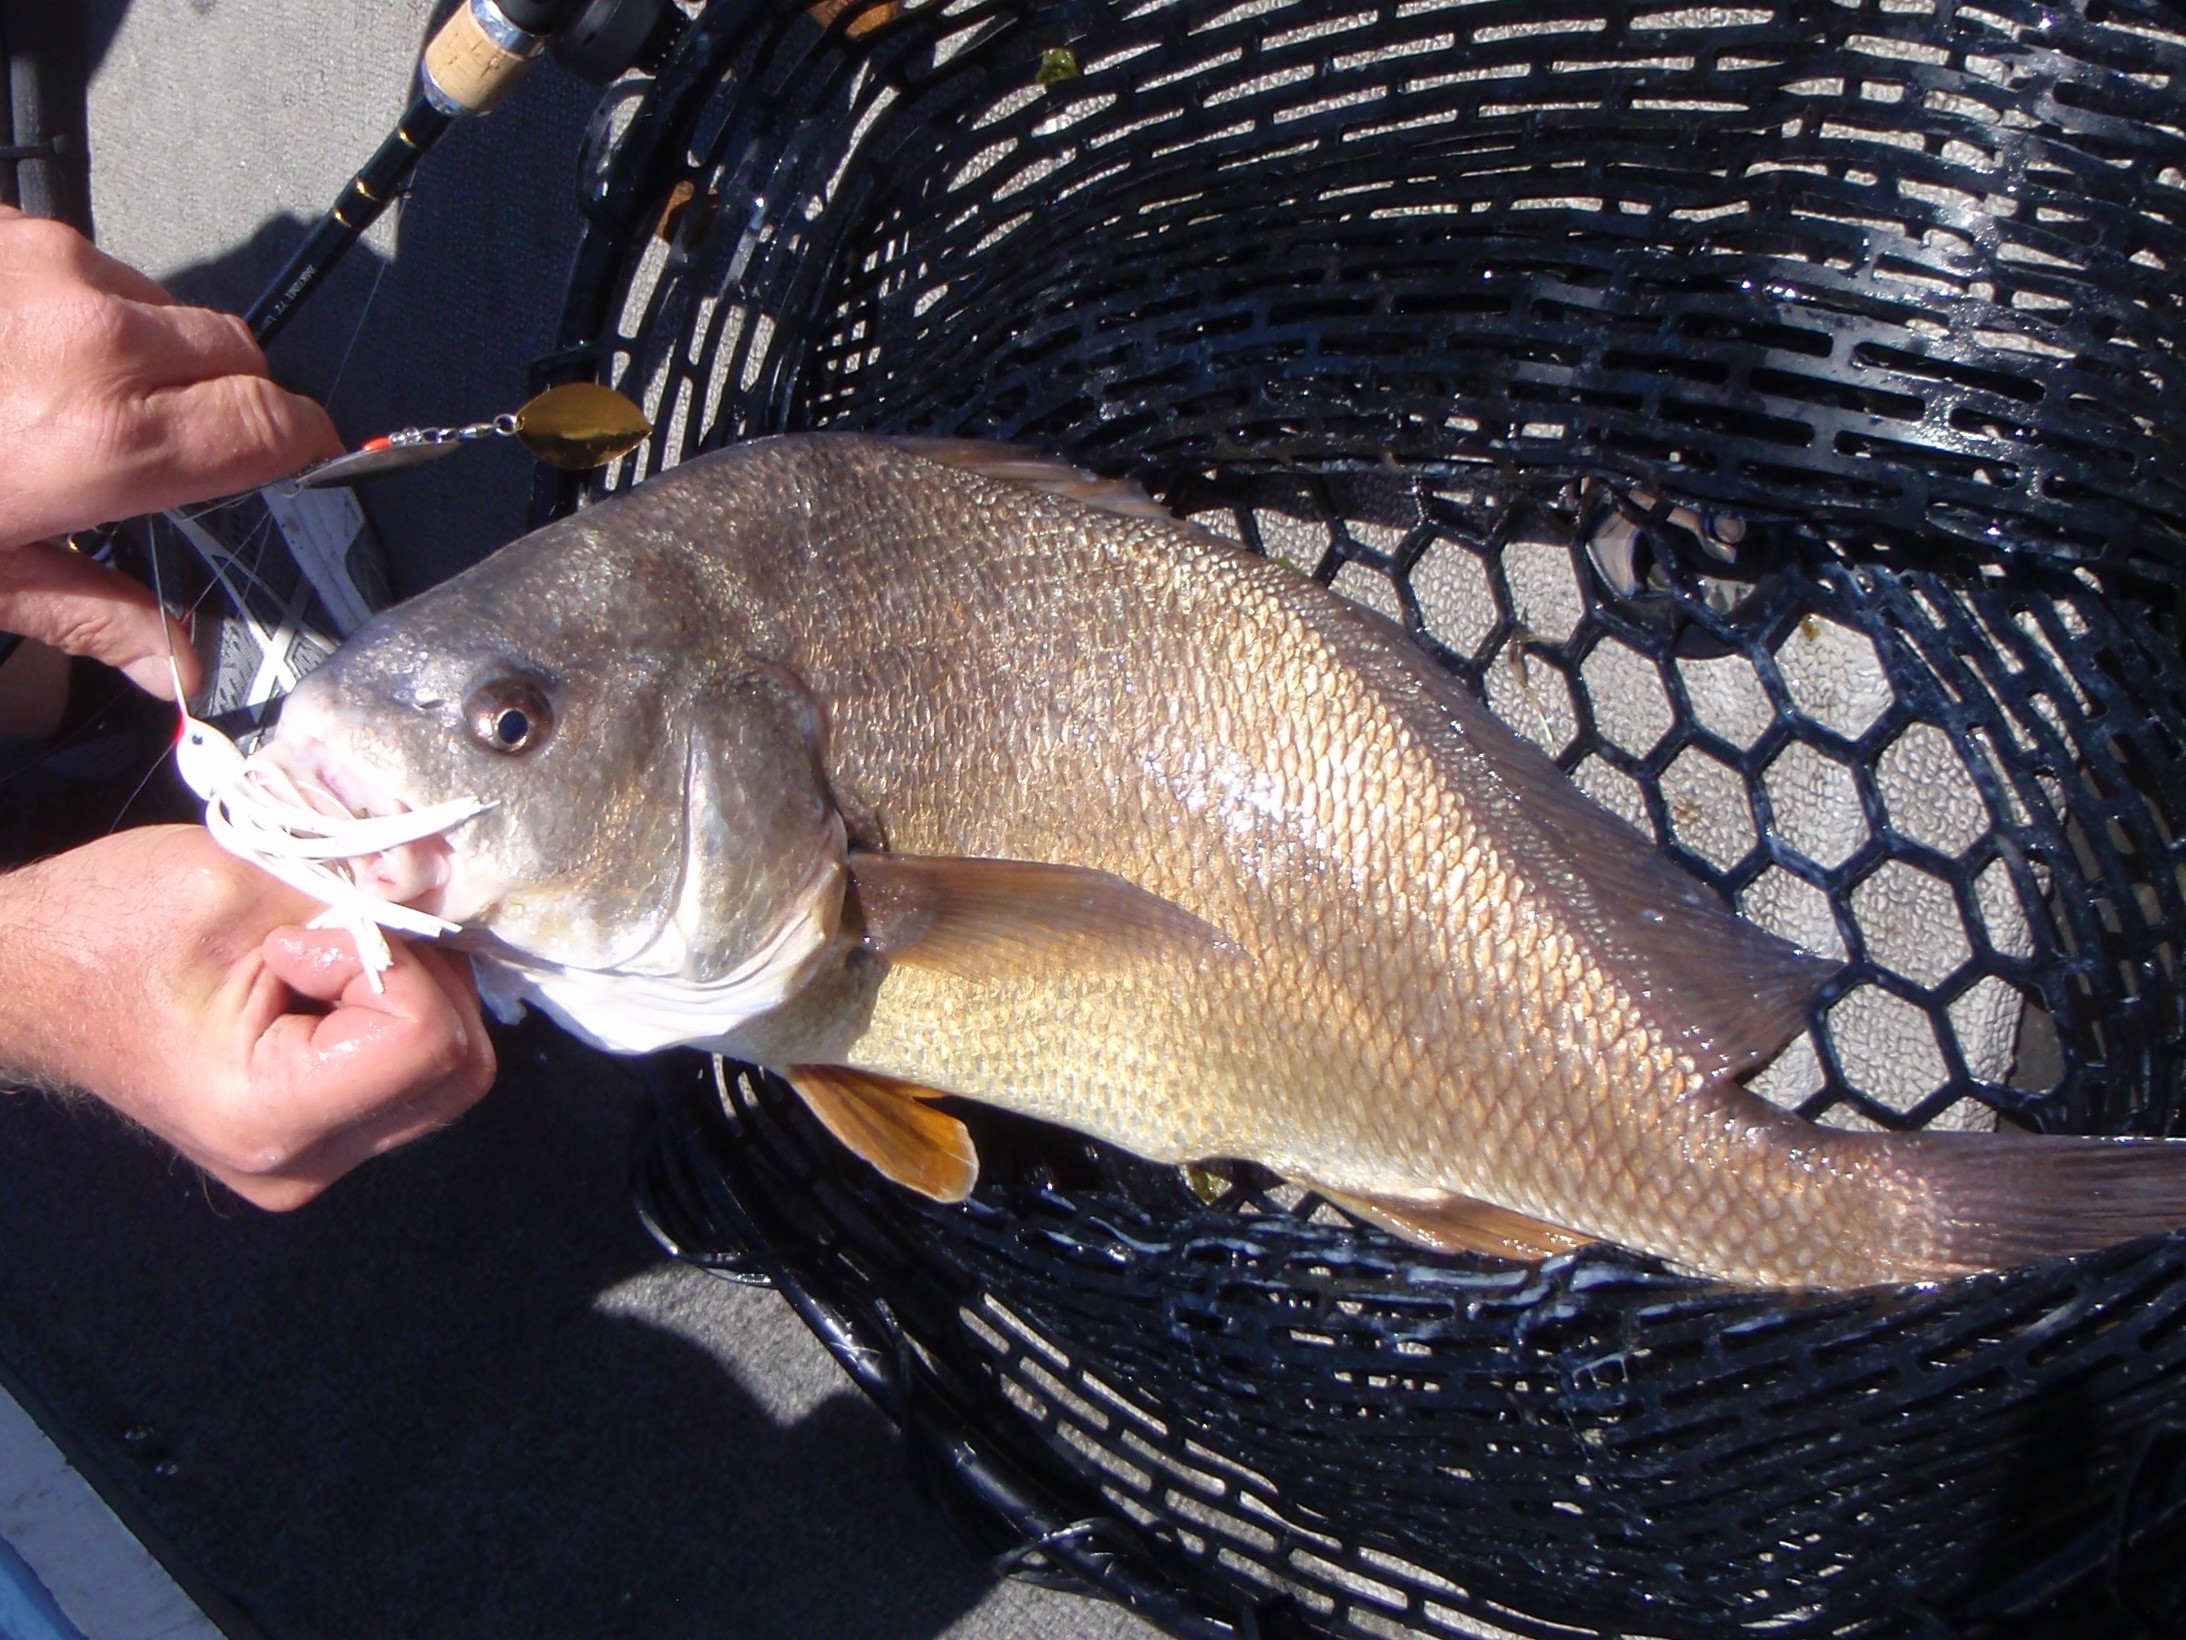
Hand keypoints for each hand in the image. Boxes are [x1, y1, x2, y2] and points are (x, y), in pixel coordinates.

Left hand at [0, 207, 342, 698]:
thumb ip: (97, 616)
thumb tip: (178, 666)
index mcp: (110, 438)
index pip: (280, 425)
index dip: (295, 455)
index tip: (284, 479)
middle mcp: (97, 338)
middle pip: (240, 356)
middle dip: (228, 404)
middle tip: (175, 458)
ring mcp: (45, 266)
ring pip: (162, 308)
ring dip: (148, 354)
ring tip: (69, 403)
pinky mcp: (0, 226)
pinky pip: (82, 267)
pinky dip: (75, 312)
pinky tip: (14, 356)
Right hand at [0, 826, 496, 1207]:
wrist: (31, 981)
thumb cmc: (104, 930)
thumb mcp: (233, 882)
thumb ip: (354, 892)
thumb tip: (448, 885)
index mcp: (267, 1116)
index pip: (428, 1044)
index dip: (394, 964)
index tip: (309, 934)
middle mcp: (300, 1162)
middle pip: (459, 1070)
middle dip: (422, 980)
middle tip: (335, 934)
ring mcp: (315, 1158)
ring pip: (449, 1074)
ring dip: (414, 993)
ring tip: (323, 955)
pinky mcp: (323, 1136)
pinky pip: (415, 1076)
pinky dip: (398, 1014)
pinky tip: (330, 982)